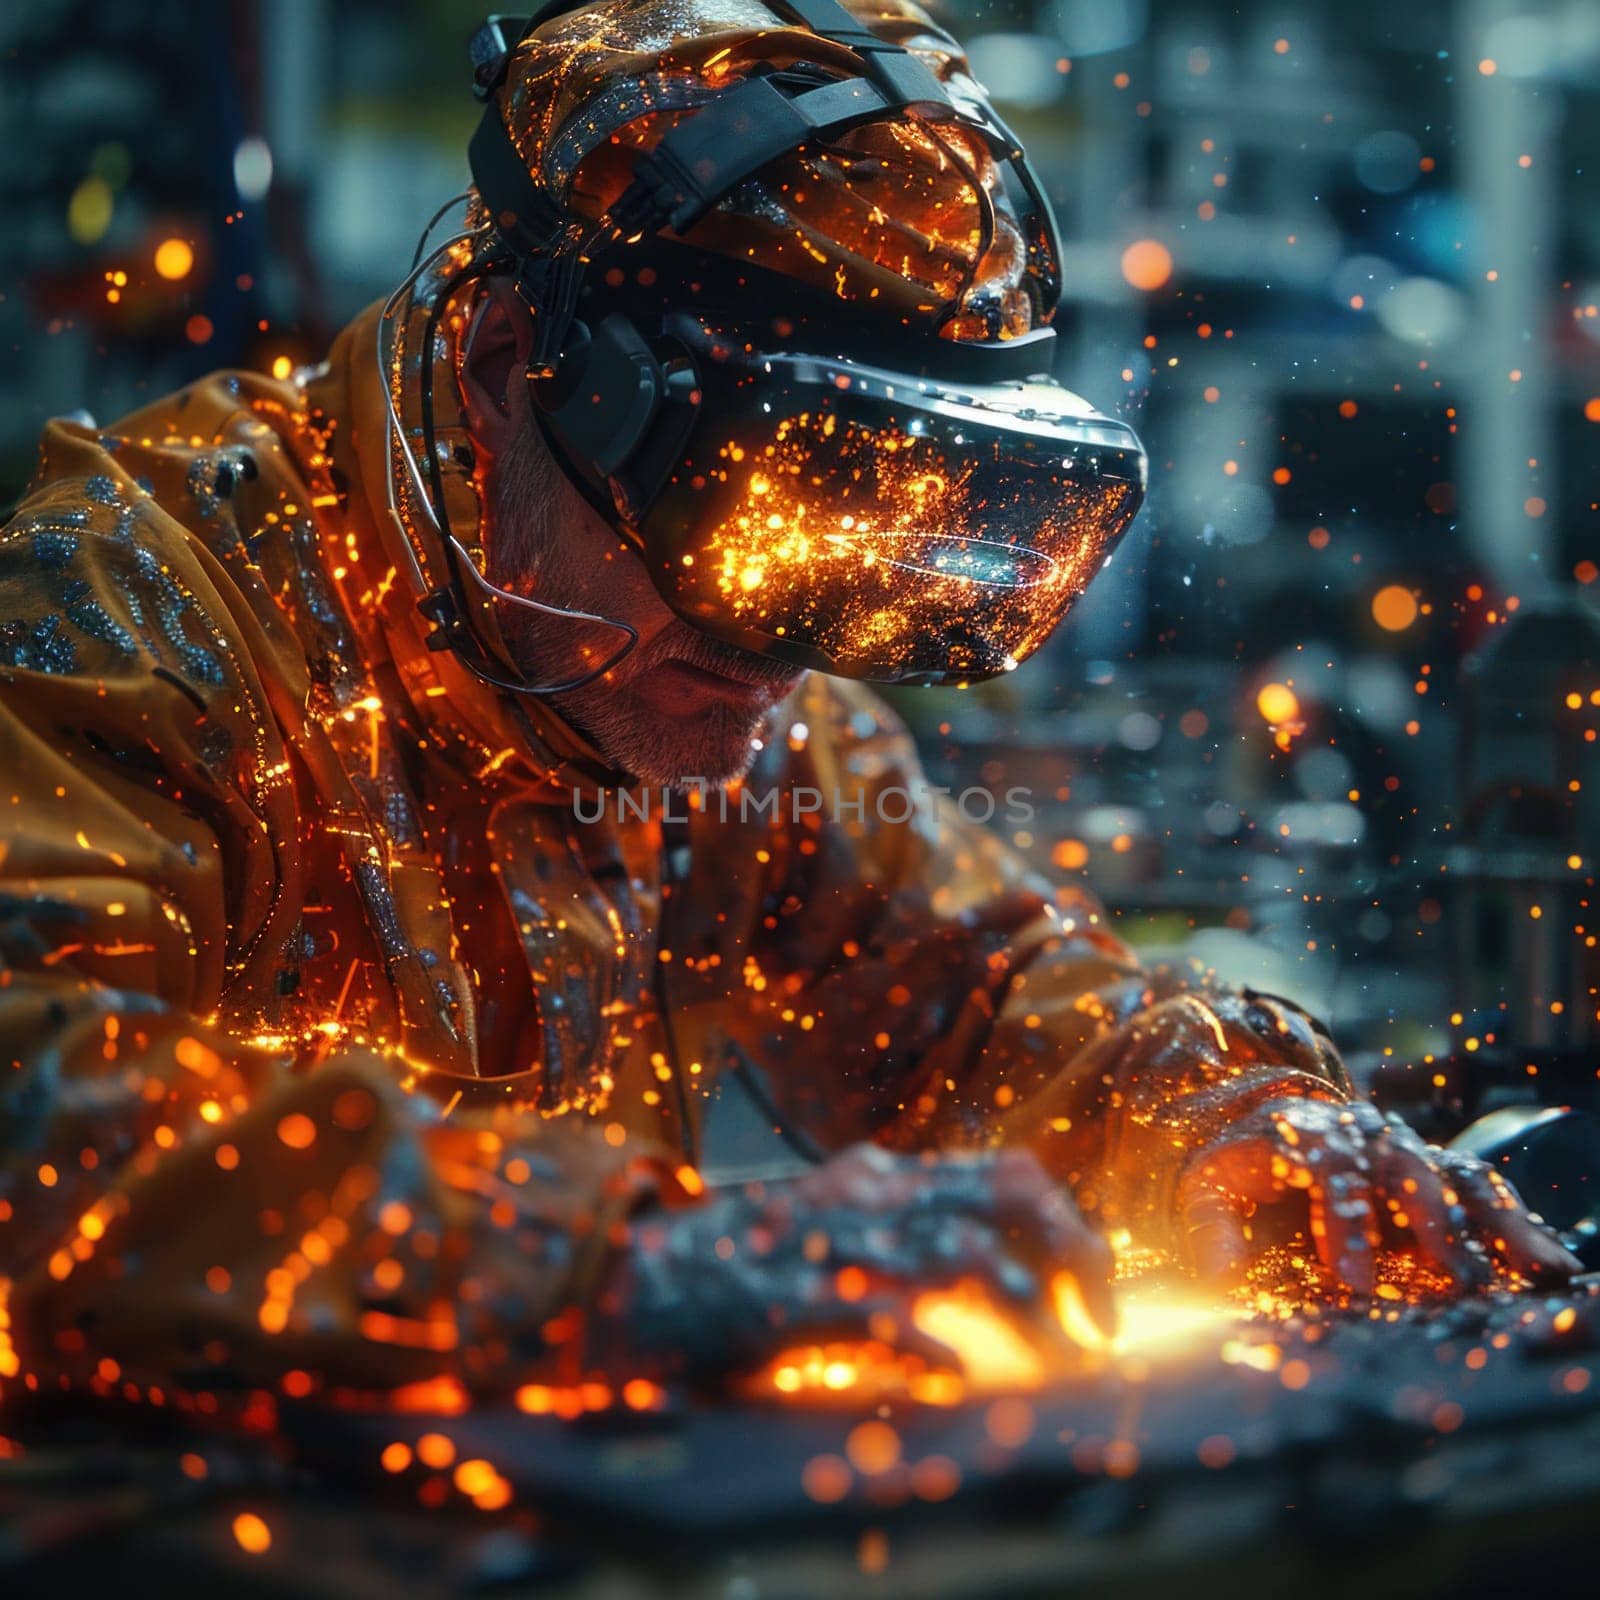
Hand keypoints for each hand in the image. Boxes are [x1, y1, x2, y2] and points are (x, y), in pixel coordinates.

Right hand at [606, 1143, 1112, 1381]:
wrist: (628, 1272)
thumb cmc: (740, 1263)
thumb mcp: (834, 1229)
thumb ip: (904, 1238)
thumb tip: (995, 1267)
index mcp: (881, 1178)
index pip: (1009, 1173)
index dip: (1071, 1227)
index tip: (1097, 1292)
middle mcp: (869, 1194)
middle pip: (1009, 1193)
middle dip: (1076, 1254)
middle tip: (1103, 1327)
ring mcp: (833, 1242)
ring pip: (964, 1254)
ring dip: (1026, 1309)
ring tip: (1059, 1360)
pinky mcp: (791, 1300)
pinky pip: (880, 1319)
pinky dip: (929, 1350)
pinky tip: (953, 1382)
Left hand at [1177, 1097, 1579, 1292]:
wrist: (1270, 1124)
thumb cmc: (1240, 1166)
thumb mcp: (1207, 1188)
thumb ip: (1210, 1228)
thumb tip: (1217, 1277)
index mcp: (1304, 1133)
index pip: (1331, 1171)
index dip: (1346, 1225)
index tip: (1357, 1283)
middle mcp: (1363, 1133)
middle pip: (1406, 1169)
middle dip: (1434, 1224)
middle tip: (1458, 1283)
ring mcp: (1405, 1147)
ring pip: (1457, 1175)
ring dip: (1498, 1222)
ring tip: (1538, 1271)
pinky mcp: (1435, 1166)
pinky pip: (1482, 1188)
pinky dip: (1516, 1223)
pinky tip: (1550, 1265)